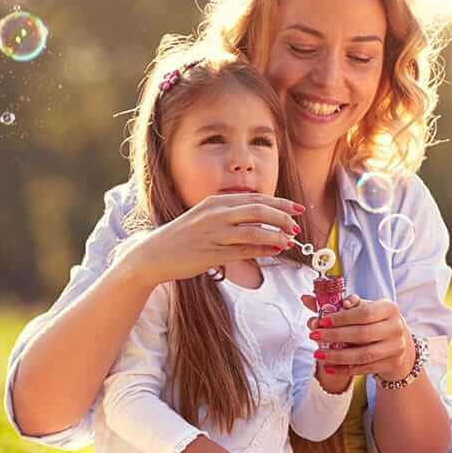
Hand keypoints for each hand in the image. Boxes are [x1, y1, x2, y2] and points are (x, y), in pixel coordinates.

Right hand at [118, 193, 302, 285]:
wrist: (154, 254)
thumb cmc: (183, 237)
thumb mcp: (206, 219)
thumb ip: (231, 217)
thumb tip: (262, 223)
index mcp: (215, 202)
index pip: (254, 198)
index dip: (279, 203)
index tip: (296, 209)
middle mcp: (215, 214)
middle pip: (258, 210)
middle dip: (282, 217)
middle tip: (297, 224)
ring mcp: (214, 233)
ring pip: (254, 230)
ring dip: (276, 235)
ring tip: (290, 239)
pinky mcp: (212, 253)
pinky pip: (244, 250)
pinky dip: (263, 249)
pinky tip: (275, 251)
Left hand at [301, 294, 416, 380]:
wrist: (398, 342)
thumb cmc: (375, 321)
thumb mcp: (361, 308)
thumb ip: (336, 304)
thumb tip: (307, 299)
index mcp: (389, 308)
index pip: (364, 313)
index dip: (341, 318)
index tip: (321, 320)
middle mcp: (396, 327)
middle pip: (362, 334)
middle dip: (334, 336)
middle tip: (314, 336)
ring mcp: (396, 347)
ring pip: (363, 354)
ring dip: (337, 355)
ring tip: (318, 354)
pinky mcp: (391, 364)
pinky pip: (364, 368)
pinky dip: (344, 369)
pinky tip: (329, 366)